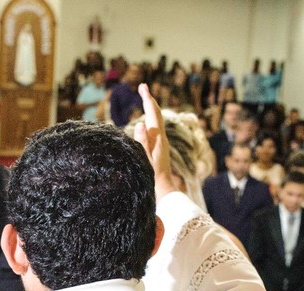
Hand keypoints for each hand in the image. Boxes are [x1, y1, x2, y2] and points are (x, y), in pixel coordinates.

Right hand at [132, 83, 179, 198]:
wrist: (163, 190)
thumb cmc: (152, 177)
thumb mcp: (145, 159)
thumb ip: (143, 142)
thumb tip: (140, 123)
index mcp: (158, 138)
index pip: (153, 114)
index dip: (148, 99)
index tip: (143, 87)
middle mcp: (161, 138)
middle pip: (156, 114)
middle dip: (149, 99)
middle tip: (142, 87)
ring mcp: (161, 143)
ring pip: (156, 120)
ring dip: (150, 108)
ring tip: (145, 98)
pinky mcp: (159, 148)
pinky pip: (154, 128)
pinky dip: (150, 119)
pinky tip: (146, 122)